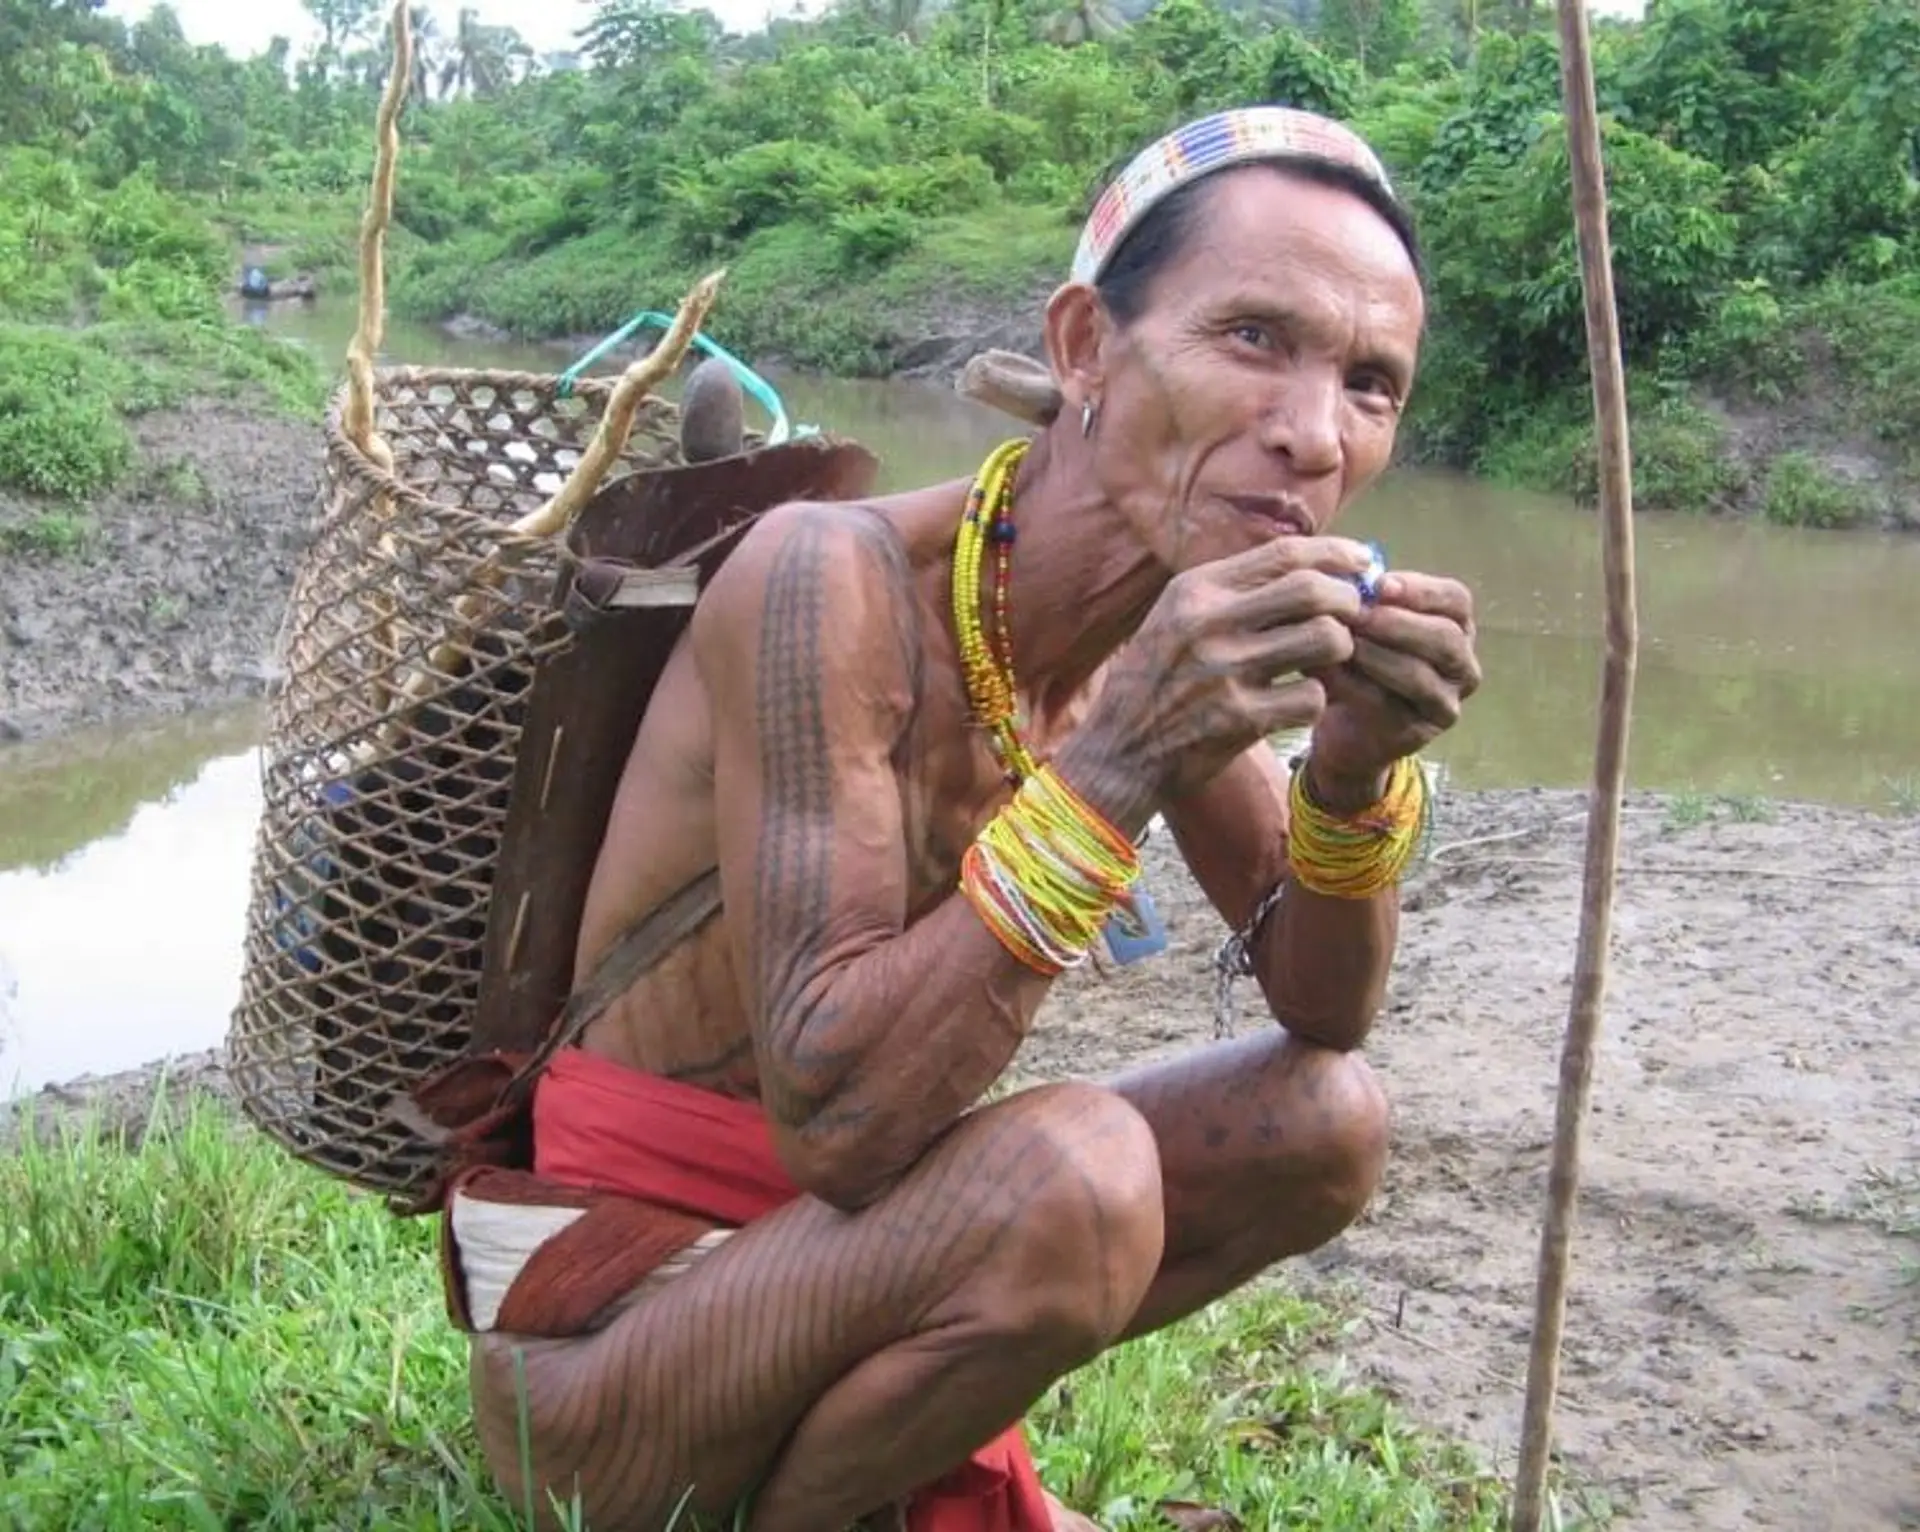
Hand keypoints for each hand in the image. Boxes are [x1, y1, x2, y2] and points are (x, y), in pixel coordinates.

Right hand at [1057, 534, 1376, 829]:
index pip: (1284, 555)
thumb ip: (1233, 591)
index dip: (1335, 555)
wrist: (1119, 751)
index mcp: (1195, 590)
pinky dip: (1315, 699)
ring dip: (1339, 650)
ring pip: (1324, 639)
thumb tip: (1311, 565)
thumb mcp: (1176, 618)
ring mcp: (1224, 671)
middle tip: (1354, 616)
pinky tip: (1297, 702)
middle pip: (1313, 591)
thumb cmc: (1156, 680)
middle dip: (1348, 601)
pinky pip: (1311, 696)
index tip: (1361, 562)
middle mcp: (1208, 623)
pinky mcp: (1240, 719)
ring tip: (1326, 661)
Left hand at [1306, 571, 1481, 807]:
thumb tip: (1347, 571)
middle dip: (1399, 623)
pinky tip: (1329, 673)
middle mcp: (1462, 665)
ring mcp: (1446, 703)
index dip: (1420, 589)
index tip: (1379, 584)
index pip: (1455, 599)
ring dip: (1377, 655)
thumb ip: (1364, 597)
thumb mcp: (1363, 622)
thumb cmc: (1358, 660)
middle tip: (1359, 615)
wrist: (1345, 725)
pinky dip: (1356, 686)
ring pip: (1420, 675)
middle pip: (1446, 638)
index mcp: (1456, 626)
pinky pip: (1390, 706)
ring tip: (1342, 642)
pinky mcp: (1418, 733)